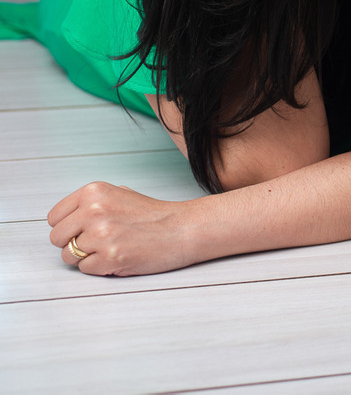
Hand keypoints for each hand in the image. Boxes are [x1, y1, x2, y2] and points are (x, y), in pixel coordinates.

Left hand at [48, 182, 197, 276]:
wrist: (183, 228)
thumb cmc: (154, 214)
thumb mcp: (120, 194)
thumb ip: (91, 203)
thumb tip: (66, 219)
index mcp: (94, 192)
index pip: (55, 217)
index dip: (67, 227)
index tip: (81, 230)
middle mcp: (94, 211)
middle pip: (57, 238)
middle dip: (73, 243)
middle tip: (96, 242)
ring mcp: (102, 235)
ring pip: (69, 256)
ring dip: (86, 257)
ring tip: (109, 249)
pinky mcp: (110, 257)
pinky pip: (86, 269)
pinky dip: (99, 267)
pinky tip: (118, 257)